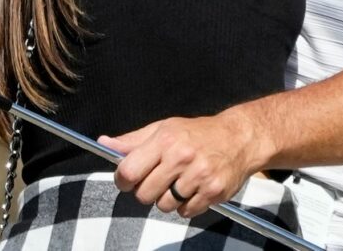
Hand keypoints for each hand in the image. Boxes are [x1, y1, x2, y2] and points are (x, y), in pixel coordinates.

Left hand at [101, 110, 264, 217]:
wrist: (238, 138)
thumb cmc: (196, 133)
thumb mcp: (163, 129)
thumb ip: (132, 141)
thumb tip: (104, 143)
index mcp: (164, 140)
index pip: (128, 171)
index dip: (123, 180)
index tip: (127, 180)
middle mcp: (181, 157)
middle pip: (144, 194)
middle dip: (146, 191)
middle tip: (157, 180)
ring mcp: (198, 176)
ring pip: (164, 206)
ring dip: (167, 199)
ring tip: (178, 182)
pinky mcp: (213, 191)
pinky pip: (185, 212)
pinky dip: (186, 205)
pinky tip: (193, 188)